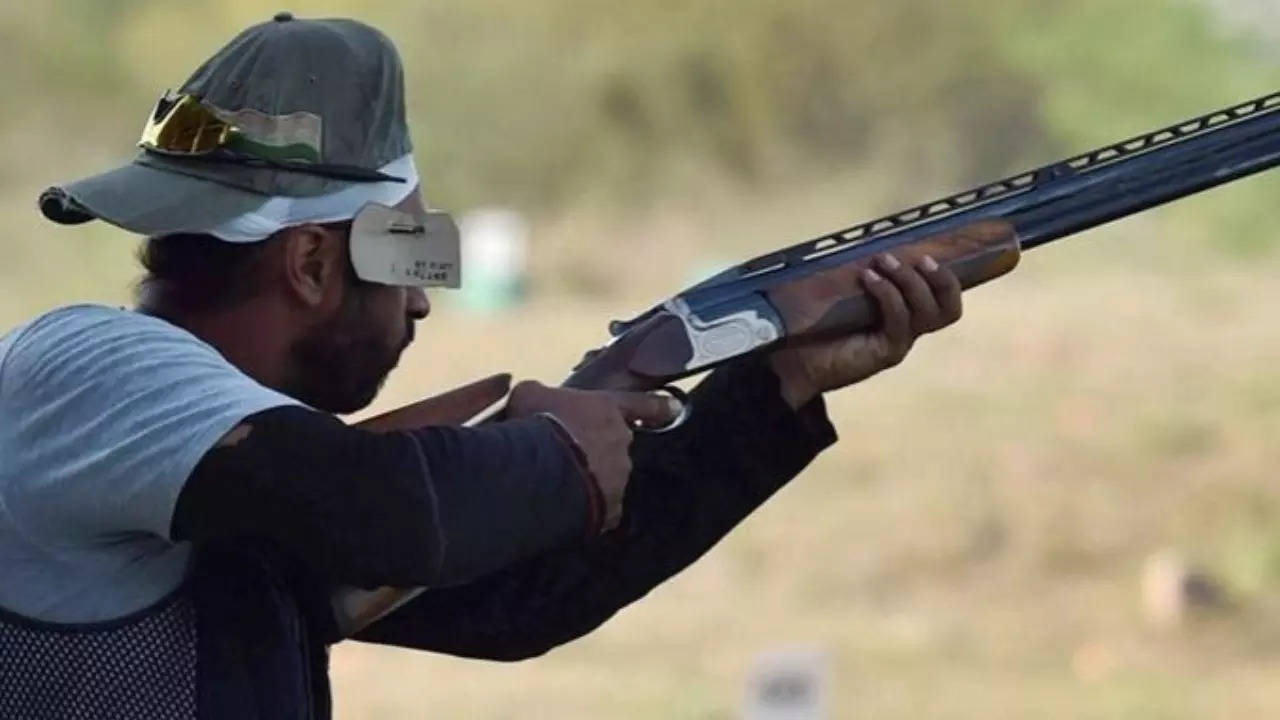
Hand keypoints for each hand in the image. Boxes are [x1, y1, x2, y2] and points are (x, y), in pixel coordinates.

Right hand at [507, 381, 680, 530]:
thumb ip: (540, 394)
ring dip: (590, 479)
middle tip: (568, 455)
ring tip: (560, 485)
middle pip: (615, 445)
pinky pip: (602, 510)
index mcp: (608, 410)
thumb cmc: (539, 423)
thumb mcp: (530, 394)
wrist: (540, 471)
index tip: (672, 408)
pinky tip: (567, 510)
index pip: (641, 404)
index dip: (655, 406)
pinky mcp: (611, 511)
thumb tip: (534, 397)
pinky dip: (588, 510)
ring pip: (609, 478)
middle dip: (596, 449)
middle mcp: (621, 442)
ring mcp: (619, 478)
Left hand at [766, 246, 966, 408]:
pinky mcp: (886, 353)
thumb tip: (873, 241)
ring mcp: (899, 343)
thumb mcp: (845, 294)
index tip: (925, 255)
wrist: (796, 361)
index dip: (947, 279)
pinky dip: (887, 294)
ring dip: (909, 281)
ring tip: (883, 262)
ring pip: (927, 313)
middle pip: (949, 311)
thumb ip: (865, 276)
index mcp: (904, 316)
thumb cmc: (817, 325)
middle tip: (920, 259)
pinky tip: (868, 278)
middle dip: (942, 281)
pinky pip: (899, 320)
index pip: (945, 301)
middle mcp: (908, 331)